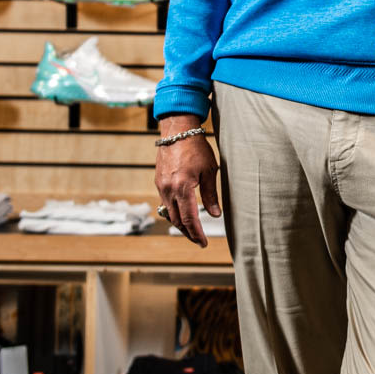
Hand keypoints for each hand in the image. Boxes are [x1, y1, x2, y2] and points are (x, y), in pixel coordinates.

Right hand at [155, 114, 220, 248]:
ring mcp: (161, 185)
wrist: (177, 130)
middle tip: (198, 240)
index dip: (196, 233)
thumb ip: (211, 194)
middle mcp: (168, 189)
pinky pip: (165, 203)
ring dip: (179, 224)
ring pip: (168, 213)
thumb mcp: (209, 171)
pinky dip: (173, 212)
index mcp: (182, 188)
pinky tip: (181, 214)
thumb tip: (215, 214)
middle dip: (188, 232)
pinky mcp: (159, 181)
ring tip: (191, 231)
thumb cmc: (196, 147)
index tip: (203, 243)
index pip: (189, 218)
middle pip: (176, 220)